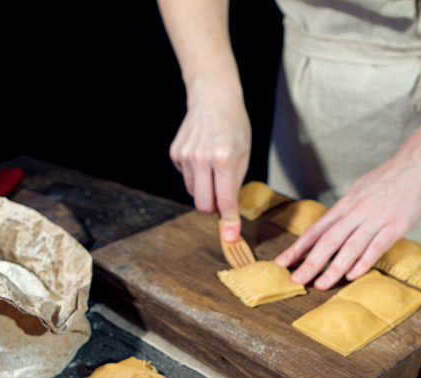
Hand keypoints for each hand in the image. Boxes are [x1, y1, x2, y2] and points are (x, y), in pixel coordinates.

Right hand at [170, 87, 250, 241]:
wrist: (213, 97)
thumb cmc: (234, 126)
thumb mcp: (244, 154)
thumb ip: (235, 186)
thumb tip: (228, 218)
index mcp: (224, 159)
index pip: (225, 201)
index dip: (229, 222)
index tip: (231, 237)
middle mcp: (202, 158)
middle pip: (203, 204)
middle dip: (213, 209)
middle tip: (223, 198)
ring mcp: (185, 156)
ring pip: (193, 193)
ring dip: (205, 189)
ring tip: (214, 168)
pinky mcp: (175, 153)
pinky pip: (186, 178)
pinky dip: (195, 175)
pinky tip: (202, 157)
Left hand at [275, 154, 420, 289]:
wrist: (417, 165)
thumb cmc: (386, 180)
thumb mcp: (358, 191)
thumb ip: (343, 212)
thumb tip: (327, 228)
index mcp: (344, 205)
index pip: (316, 230)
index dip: (298, 248)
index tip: (282, 263)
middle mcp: (356, 212)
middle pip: (328, 241)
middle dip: (310, 262)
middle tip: (295, 280)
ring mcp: (375, 219)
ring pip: (349, 247)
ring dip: (333, 268)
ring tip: (320, 285)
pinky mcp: (395, 226)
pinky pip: (376, 247)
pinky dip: (363, 262)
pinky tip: (352, 276)